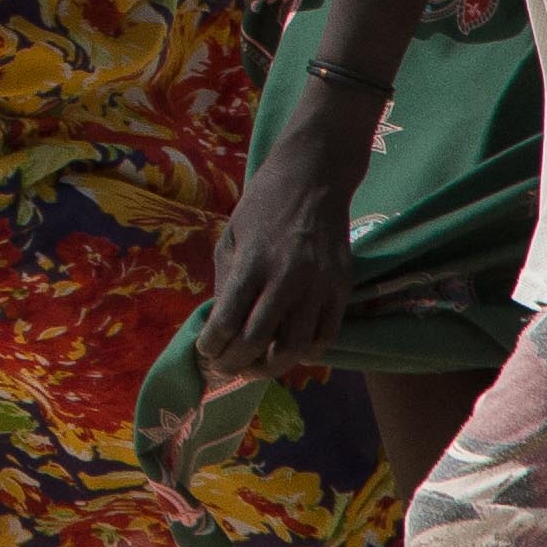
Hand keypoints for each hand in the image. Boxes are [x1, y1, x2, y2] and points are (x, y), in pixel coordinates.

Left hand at [196, 124, 361, 381]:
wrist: (314, 178)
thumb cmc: (263, 204)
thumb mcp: (231, 235)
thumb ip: (228, 280)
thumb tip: (221, 323)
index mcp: (253, 262)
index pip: (227, 320)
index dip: (211, 345)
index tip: (204, 352)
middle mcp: (286, 277)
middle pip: (258, 341)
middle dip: (235, 362)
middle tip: (224, 369)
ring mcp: (319, 285)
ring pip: (295, 347)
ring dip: (270, 367)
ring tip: (255, 367)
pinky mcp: (342, 287)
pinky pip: (326, 336)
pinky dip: (307, 353)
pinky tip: (290, 352)